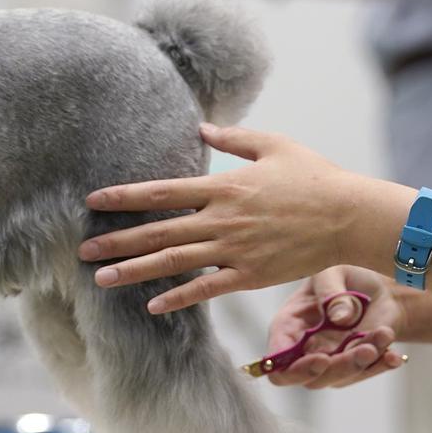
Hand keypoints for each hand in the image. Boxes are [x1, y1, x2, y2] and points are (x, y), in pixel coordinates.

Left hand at [82, 123, 410, 314]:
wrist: (349, 216)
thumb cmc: (315, 176)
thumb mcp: (274, 145)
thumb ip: (234, 138)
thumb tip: (201, 126)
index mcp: (224, 186)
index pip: (162, 191)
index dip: (125, 197)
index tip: (93, 201)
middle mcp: (222, 219)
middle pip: (158, 231)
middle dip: (116, 241)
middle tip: (82, 252)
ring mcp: (234, 250)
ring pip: (174, 262)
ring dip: (134, 271)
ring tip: (102, 279)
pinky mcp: (251, 275)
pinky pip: (207, 289)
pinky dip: (178, 298)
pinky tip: (152, 305)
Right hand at [262, 267, 409, 388]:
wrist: (378, 287)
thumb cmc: (345, 277)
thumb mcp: (332, 272)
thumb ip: (331, 291)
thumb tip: (339, 318)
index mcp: (288, 325)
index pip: (276, 360)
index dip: (293, 368)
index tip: (321, 359)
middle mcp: (304, 350)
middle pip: (309, 377)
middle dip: (338, 367)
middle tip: (364, 350)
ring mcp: (329, 361)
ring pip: (339, 377)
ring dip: (362, 362)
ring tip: (383, 336)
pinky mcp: (355, 366)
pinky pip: (365, 373)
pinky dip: (381, 365)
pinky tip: (394, 355)